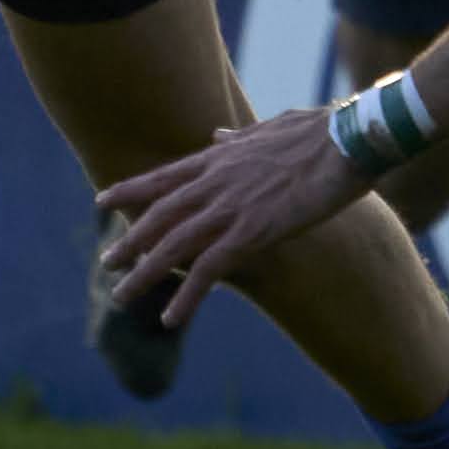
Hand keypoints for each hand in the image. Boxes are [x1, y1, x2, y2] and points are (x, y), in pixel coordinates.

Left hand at [94, 107, 370, 328]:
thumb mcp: (269, 129)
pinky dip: (186, 296)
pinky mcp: (252, 232)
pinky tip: (170, 318)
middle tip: (106, 262)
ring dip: (144, 274)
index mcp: (219, 158)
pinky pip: (208, 270)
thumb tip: (219, 137)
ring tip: (121, 297)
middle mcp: (215, 182)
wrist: (347, 140)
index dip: (130, 190)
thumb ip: (238, 140)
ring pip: (173, 246)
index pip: (162, 177)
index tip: (102, 200)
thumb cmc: (319, 132)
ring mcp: (230, 208)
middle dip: (130, 241)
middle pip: (158, 216)